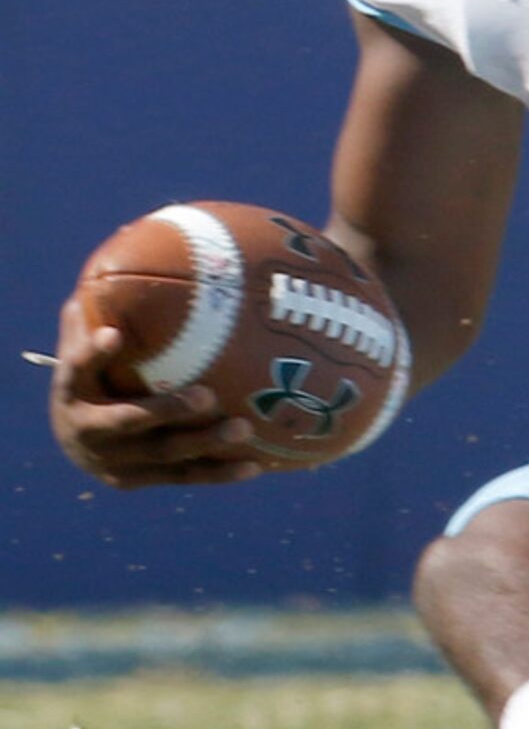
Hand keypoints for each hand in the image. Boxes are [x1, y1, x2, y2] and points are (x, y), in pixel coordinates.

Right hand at [47, 299, 264, 489]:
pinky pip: (184, 476)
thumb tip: (128, 248)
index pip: (79, 368)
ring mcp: (115, 461)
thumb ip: (102, 308)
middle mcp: (88, 430)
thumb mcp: (88, 341)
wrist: (76, 441)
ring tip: (243, 428)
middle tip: (206, 395)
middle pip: (128, 422)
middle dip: (166, 411)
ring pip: (164, 454)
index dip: (93, 354)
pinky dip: (219, 472)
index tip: (113, 335)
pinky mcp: (140, 480)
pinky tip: (255, 466)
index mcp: (74, 389)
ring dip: (204, 443)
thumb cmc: (94, 375)